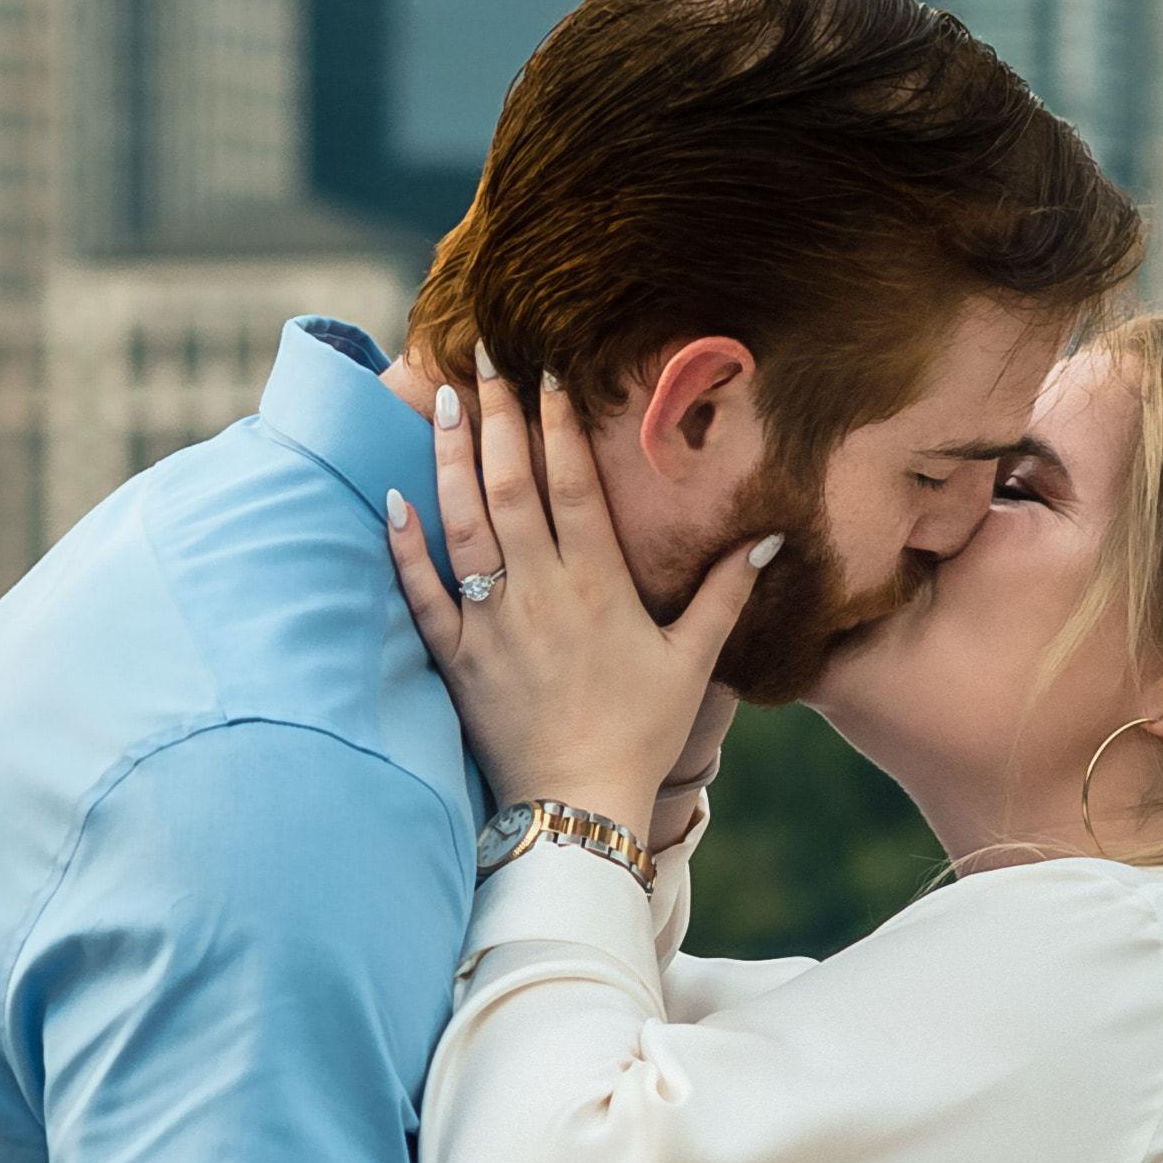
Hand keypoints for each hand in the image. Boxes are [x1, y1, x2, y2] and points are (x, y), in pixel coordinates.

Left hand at [382, 360, 771, 834]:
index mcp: (599, 583)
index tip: (548, 372)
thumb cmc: (640, 733)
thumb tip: (770, 539)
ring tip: (440, 401)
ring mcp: (492, 623)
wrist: (578, 805)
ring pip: (462, 523)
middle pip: (512, 485)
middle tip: (483, 357)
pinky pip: (422, 593)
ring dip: (449, 459)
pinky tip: (392, 497)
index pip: (573, 484)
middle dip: (499, 415)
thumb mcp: (692, 661)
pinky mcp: (456, 659)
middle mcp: (540, 591)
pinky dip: (405, 546)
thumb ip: (725, 593)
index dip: (559, 424)